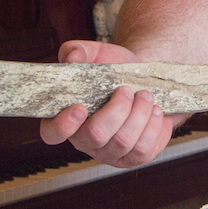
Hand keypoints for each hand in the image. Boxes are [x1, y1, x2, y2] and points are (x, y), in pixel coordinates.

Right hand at [39, 39, 176, 166]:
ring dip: (139, 114)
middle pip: (96, 135)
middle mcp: (86, 140)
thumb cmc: (116, 69)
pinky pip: (143, 149)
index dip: (63, 125)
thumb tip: (71, 57)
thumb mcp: (98, 54)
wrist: (147, 79)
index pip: (52, 133)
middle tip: (127, 90)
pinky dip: (153, 125)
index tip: (80, 107)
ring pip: (123, 142)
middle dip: (117, 109)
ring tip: (146, 95)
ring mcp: (110, 152)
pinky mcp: (134, 157)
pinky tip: (155, 110)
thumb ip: (79, 51)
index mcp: (67, 117)